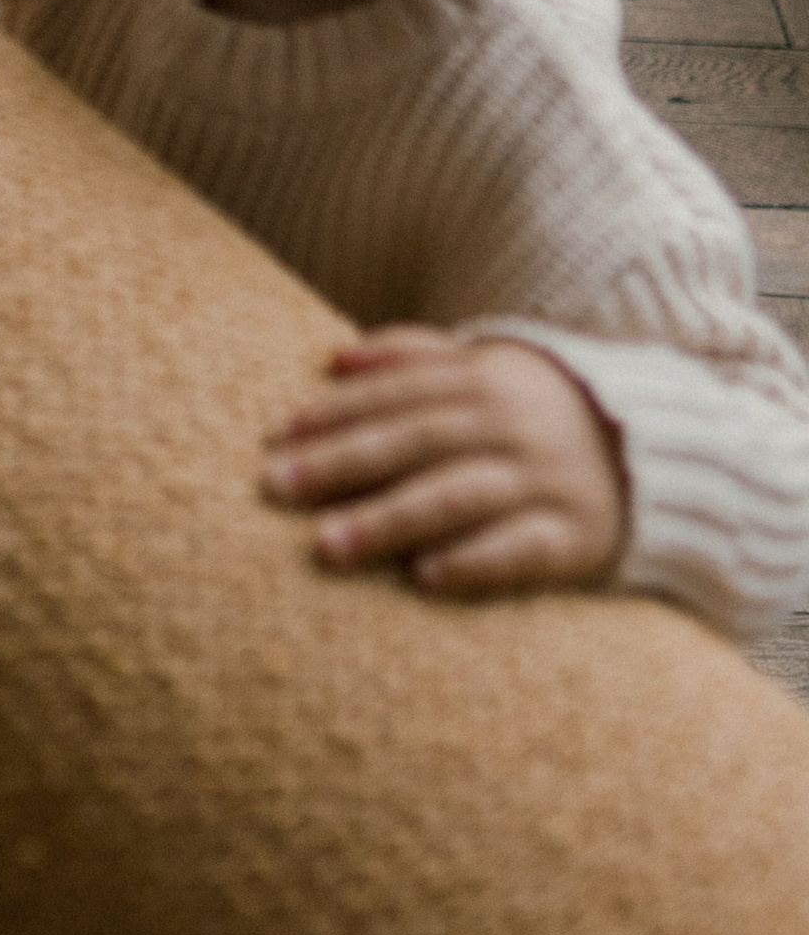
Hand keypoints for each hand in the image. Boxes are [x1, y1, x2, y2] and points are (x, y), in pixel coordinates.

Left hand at [261, 326, 627, 598]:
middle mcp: (510, 426)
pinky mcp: (575, 537)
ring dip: (388, 520)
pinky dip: (473, 562)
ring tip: (327, 545)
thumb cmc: (539, 410)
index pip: (396, 394)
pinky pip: (520, 550)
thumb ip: (411, 356)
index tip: (277, 436)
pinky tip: (425, 578)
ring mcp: (544, 481)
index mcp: (482, 380)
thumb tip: (333, 358)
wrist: (658, 454)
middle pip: (414, 442)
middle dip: (342, 463)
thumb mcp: (485, 367)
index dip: (335, 413)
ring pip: (456, 496)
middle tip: (276, 487)